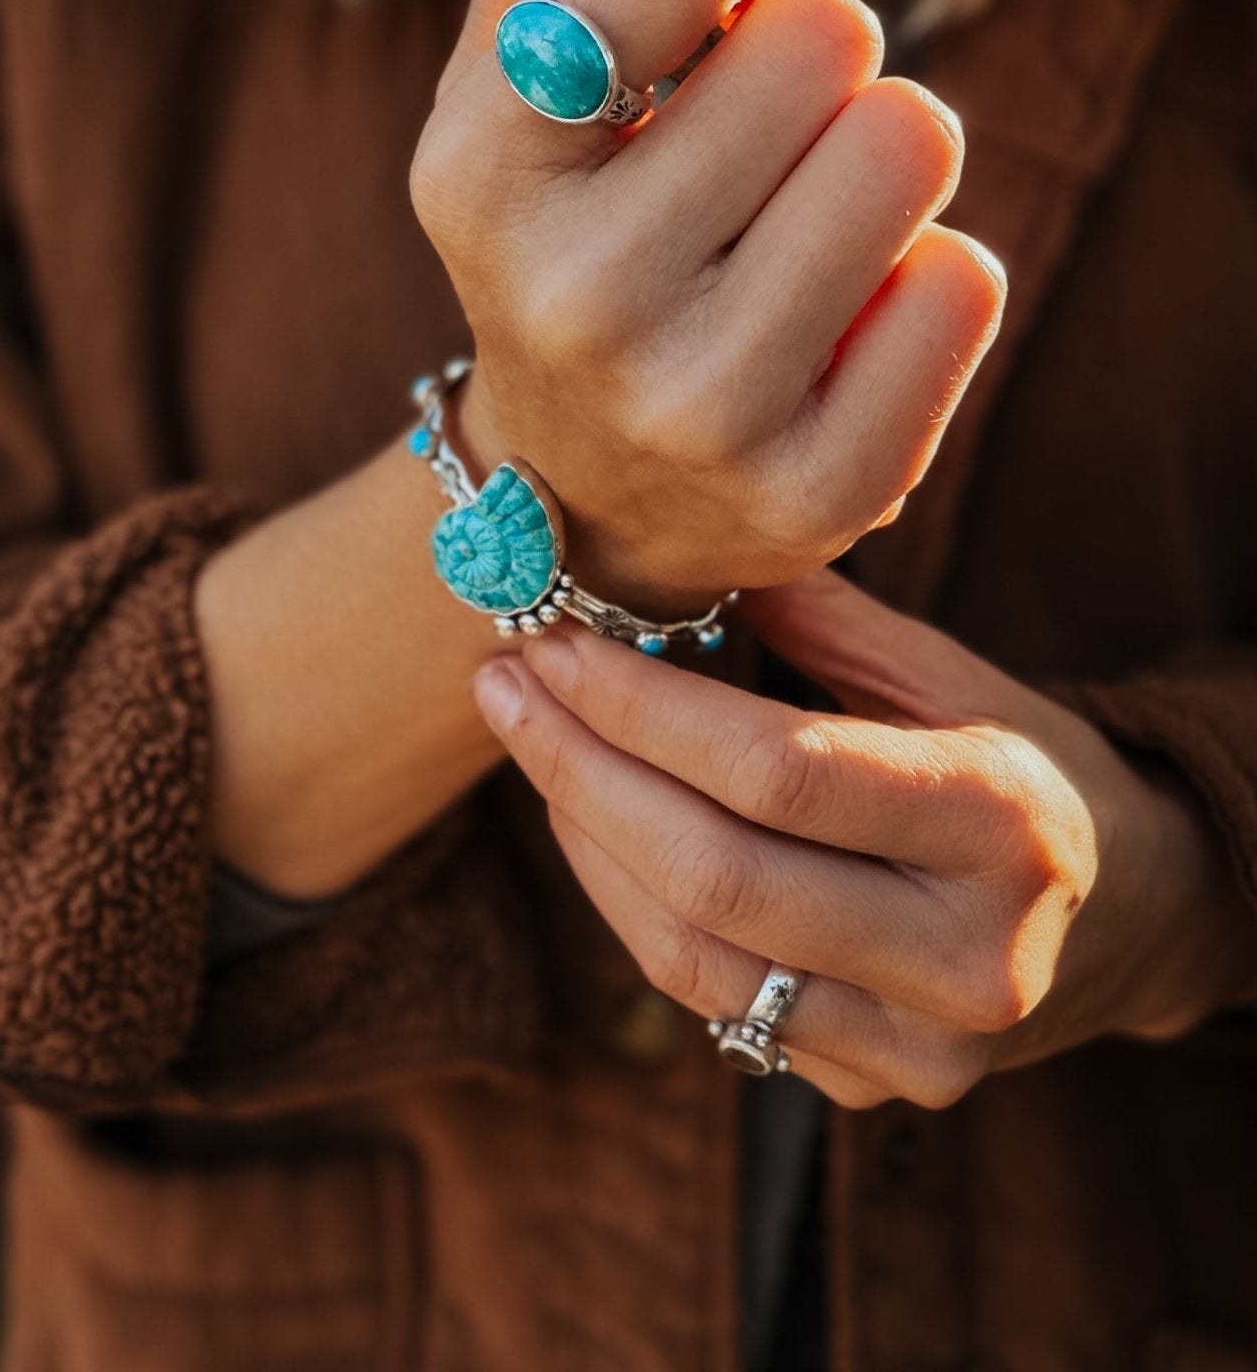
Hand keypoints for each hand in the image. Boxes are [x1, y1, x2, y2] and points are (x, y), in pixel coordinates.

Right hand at [410, 0, 1004, 613]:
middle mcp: (583, 301)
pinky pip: (965, 277)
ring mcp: (706, 407)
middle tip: (763, 130)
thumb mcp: (500, 97)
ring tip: (806, 211)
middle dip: (811, 53)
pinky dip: (923, 272)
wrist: (584, 494)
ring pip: (910, 140)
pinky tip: (842, 314)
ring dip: (877, 147)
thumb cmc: (560, 241)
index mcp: (486, 176)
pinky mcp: (828, 486)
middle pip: (827, 32)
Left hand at [471, 570, 1256, 1107]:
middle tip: (504, 686)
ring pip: (692, 957)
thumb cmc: (1029, 768)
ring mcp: (922, 1049)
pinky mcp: (874, 1091)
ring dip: (584, 840)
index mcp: (1001, 826)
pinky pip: (711, 1003)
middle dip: (580, 770)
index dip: (642, 708)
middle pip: (717, 876)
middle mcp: (970, 958)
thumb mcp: (959, 676)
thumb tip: (683, 544)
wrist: (1130, 920)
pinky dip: (629, 907)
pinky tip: (591, 824)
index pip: (779, 773)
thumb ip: (828, 620)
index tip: (552, 643)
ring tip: (532, 742)